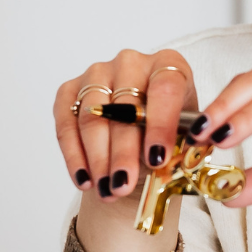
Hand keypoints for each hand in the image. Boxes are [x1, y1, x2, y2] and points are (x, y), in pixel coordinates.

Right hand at [53, 50, 196, 251]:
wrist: (138, 136)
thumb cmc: (165, 133)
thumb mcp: (184, 138)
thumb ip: (184, 146)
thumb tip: (175, 160)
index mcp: (168, 64)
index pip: (165, 88)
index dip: (161, 124)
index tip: (158, 159)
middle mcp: (131, 62)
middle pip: (124, 106)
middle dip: (124, 151)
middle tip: (124, 185)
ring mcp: (97, 73)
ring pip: (93, 116)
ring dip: (98, 158)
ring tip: (107, 189)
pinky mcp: (70, 90)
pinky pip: (67, 123)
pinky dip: (74, 155)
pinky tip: (86, 180)